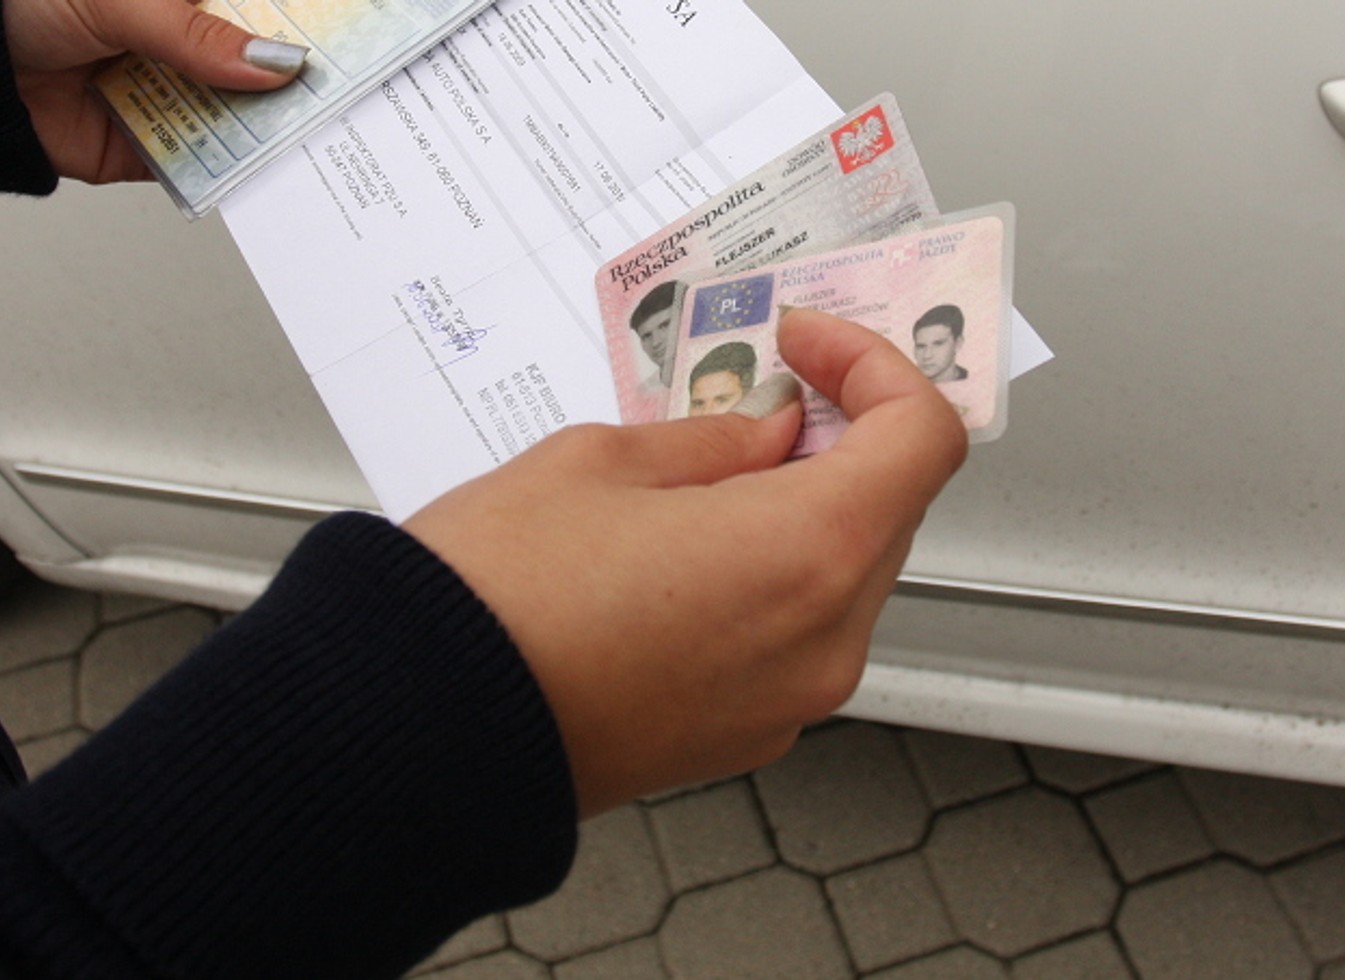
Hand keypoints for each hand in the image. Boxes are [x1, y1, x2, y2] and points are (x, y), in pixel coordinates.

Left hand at [3, 0, 308, 182]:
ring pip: (232, 114)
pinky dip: (227, 169)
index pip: (251, 8)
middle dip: (291, 79)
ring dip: (268, 126)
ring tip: (310, 132)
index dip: (294, 23)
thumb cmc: (14, 3)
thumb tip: (274, 63)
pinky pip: (197, 163)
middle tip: (338, 91)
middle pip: (252, 63)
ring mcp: (161, 94)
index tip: (341, 34)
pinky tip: (261, 165)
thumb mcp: (122, 0)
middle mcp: (173, 41)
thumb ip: (199, 34)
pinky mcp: (144, 149)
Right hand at [403, 308, 967, 816]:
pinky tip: (688, 551)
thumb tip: (768, 437)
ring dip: (803, 510)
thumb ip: (713, 441)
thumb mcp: (600, 462)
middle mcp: (822, 641)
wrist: (421, 725)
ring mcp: (788, 701)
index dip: (877, 369)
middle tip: (763, 392)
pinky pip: (794, 637)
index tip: (810, 348)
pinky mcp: (744, 737)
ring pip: (843, 577)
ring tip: (707, 474)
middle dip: (838, 438)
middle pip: (889, 509)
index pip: (923, 438)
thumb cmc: (493, 598)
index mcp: (807, 554)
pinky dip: (770, 579)